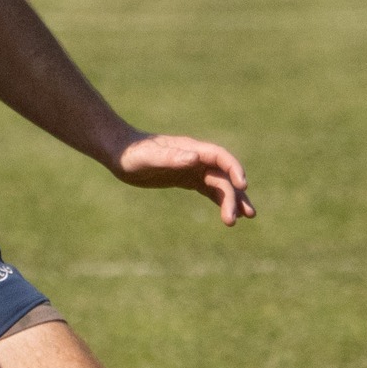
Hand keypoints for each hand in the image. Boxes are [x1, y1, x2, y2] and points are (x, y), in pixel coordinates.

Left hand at [111, 132, 254, 225]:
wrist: (119, 153)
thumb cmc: (133, 153)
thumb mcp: (150, 157)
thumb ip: (171, 157)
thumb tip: (194, 158)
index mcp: (192, 150)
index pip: (220, 158)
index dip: (234, 170)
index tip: (243, 186)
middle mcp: (196, 158)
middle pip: (222, 176)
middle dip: (233, 196)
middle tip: (238, 218)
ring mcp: (192, 169)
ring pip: (219, 185)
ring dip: (233, 200)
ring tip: (247, 217)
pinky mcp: (185, 179)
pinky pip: (208, 189)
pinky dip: (220, 200)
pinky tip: (228, 213)